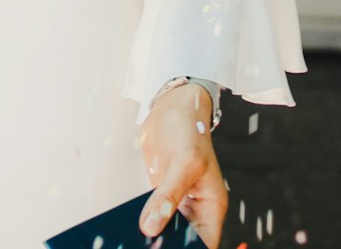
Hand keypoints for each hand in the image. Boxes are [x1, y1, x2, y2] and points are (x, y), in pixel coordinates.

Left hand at [137, 83, 227, 248]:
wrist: (172, 106)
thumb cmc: (190, 129)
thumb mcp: (184, 163)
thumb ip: (168, 196)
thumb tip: (152, 226)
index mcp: (211, 207)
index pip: (204, 244)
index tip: (166, 248)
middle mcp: (195, 209)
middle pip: (183, 241)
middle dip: (166, 243)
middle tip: (146, 242)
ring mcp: (177, 202)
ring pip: (166, 230)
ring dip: (153, 233)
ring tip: (135, 234)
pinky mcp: (160, 194)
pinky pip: (152, 214)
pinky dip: (144, 219)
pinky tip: (130, 222)